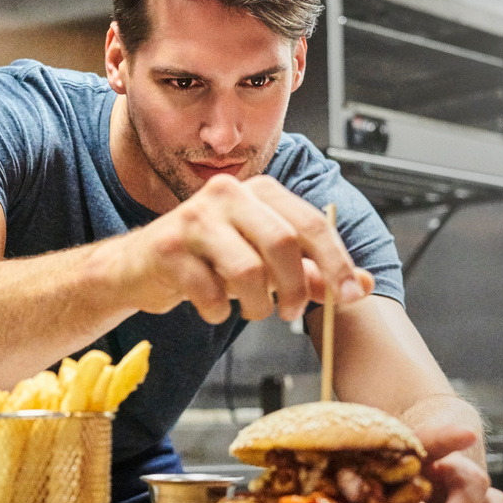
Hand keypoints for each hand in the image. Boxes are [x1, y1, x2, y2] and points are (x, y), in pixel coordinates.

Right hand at [105, 174, 374, 325]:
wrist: (138, 266)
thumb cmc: (207, 261)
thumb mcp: (266, 263)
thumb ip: (313, 272)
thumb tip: (365, 286)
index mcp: (259, 191)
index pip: (311, 223)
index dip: (337, 263)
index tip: (352, 297)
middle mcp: (228, 194)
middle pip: (282, 243)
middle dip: (295, 288)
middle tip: (290, 312)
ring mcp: (195, 218)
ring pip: (247, 270)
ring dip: (257, 305)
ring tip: (251, 310)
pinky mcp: (167, 246)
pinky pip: (209, 291)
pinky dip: (218, 311)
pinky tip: (213, 307)